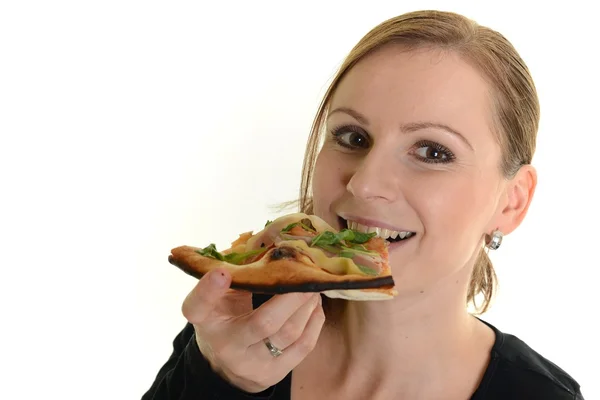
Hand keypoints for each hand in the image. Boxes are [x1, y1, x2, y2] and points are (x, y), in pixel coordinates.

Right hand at [182, 268, 324, 392]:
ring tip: (313, 286)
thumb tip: (272, 242)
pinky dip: (314, 320)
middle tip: (305, 273)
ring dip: (307, 304)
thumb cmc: (226, 316)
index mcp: (206, 320)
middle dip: (292, 295)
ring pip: (289, 333)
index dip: (208, 290)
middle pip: (263, 322)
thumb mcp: (220, 296)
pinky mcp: (274, 374)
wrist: (227, 364)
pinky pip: (304, 346)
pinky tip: (314, 305)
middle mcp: (226, 346)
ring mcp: (252, 364)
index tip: (221, 272)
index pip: (198, 307)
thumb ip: (237, 274)